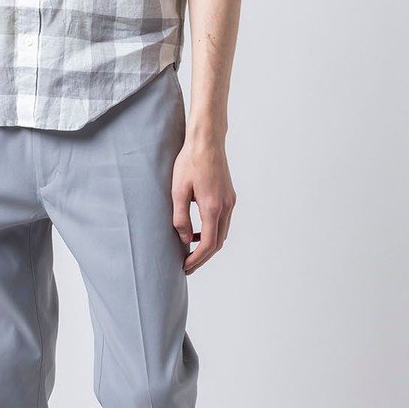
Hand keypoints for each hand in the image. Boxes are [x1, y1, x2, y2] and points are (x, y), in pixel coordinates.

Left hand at [171, 137, 235, 272]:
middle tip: (187, 266)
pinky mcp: (229, 196)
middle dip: (203, 257)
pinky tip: (198, 231)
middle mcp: (226, 206)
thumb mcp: (178, 190)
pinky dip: (213, 232)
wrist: (207, 141)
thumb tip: (184, 239)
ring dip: (209, 245)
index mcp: (213, 207)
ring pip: (223, 233)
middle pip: (218, 242)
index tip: (185, 267)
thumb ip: (180, 217)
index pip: (208, 244)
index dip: (197, 259)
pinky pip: (223, 221)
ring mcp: (230, 201)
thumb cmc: (190, 161)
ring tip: (190, 252)